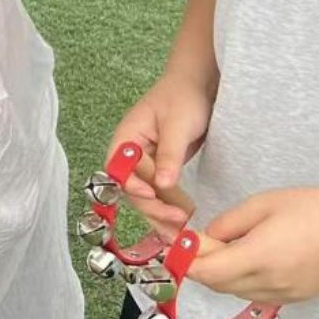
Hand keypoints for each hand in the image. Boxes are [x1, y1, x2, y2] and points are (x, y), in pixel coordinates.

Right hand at [108, 73, 214, 238]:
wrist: (199, 85)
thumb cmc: (184, 97)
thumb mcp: (178, 124)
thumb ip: (169, 155)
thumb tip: (162, 186)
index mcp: (127, 137)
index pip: (118, 169)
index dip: (131, 185)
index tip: (153, 195)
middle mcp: (132, 153)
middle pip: (131, 188)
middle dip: (151, 207)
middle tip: (176, 222)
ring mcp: (146, 162)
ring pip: (146, 195)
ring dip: (160, 214)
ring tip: (179, 233)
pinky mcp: (161, 168)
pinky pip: (160, 192)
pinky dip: (169, 207)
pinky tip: (180, 223)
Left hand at [190, 185, 318, 303]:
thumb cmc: (315, 209)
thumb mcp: (263, 203)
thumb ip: (228, 223)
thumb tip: (206, 237)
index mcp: (258, 257)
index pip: (205, 272)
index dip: (185, 261)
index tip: (180, 244)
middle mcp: (269, 283)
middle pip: (217, 284)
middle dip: (202, 265)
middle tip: (202, 240)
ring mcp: (284, 294)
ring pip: (236, 291)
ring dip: (223, 274)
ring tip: (228, 246)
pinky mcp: (297, 298)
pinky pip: (257, 294)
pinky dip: (244, 280)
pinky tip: (251, 258)